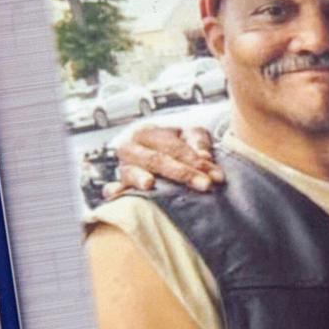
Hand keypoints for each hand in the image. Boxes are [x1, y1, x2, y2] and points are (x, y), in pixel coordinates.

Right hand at [103, 125, 222, 198]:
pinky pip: (112, 189)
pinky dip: (114, 192)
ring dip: (141, 179)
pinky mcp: (117, 188)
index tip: (215, 176)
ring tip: (149, 184)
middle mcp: (131, 149)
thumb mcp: (189, 137)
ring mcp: (122, 169)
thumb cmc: (173, 148)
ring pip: (131, 172)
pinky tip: (118, 195)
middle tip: (205, 185)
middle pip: (156, 159)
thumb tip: (203, 156)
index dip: (195, 160)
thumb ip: (198, 142)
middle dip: (182, 173)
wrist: (154, 156)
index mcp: (147, 133)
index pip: (172, 146)